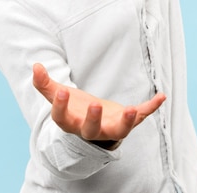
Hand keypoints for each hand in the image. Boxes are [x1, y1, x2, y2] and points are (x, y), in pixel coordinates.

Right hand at [32, 63, 165, 147]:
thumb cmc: (74, 109)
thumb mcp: (59, 97)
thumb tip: (35, 66)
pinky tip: (162, 96)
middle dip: (93, 120)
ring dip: (126, 122)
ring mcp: (110, 127)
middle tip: (95, 106)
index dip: (60, 106)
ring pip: (119, 131)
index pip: (62, 118)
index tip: (61, 91)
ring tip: (131, 110)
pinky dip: (151, 107)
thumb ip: (45, 84)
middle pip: (91, 130)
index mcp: (71, 122)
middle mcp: (90, 130)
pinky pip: (141, 116)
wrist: (94, 124)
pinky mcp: (127, 122)